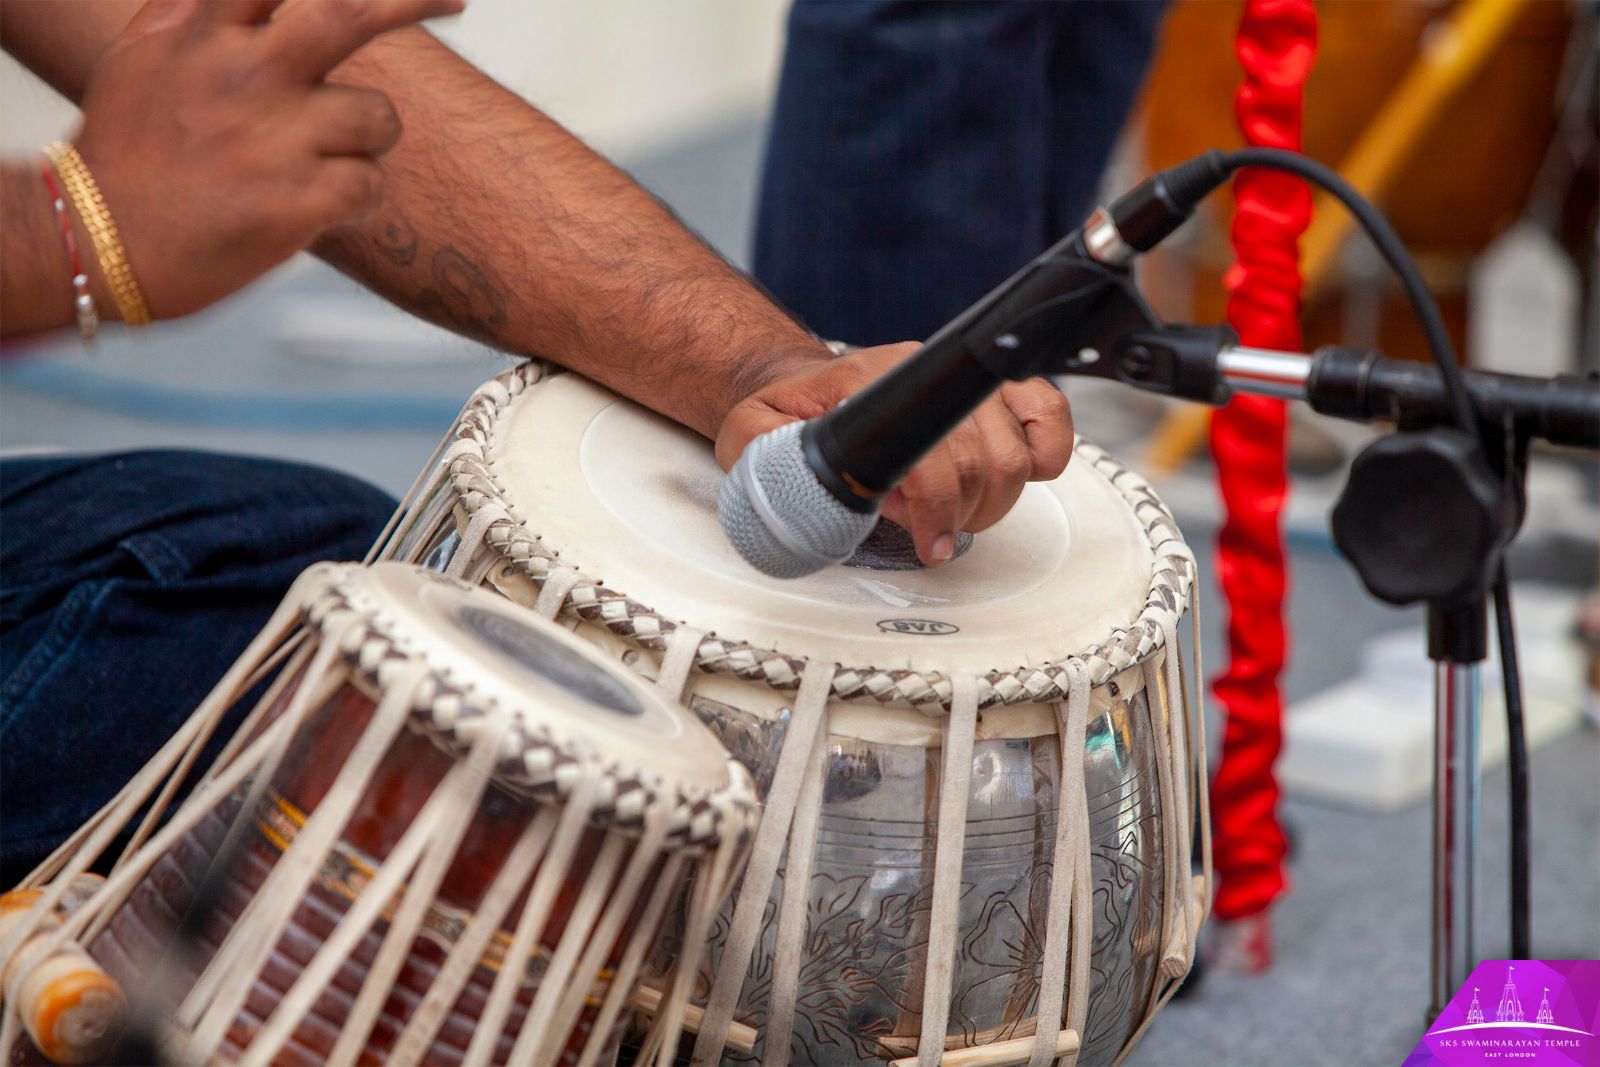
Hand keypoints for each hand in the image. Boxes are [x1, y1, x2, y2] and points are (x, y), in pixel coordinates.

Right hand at [70, 0, 462, 319]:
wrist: (95, 244)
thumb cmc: (125, 156)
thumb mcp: (142, 58)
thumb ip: (193, 12)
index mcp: (205, 33)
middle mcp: (244, 73)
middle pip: (350, 12)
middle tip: (454, 0)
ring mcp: (272, 137)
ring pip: (378, 117)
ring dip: (369, 143)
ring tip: (320, 165)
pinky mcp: (293, 201)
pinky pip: (370, 186)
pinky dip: (357, 201)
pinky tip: (316, 210)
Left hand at [714, 342, 1074, 565]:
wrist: (809, 390)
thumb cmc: (789, 419)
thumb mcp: (750, 435)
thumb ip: (759, 452)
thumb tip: (786, 477)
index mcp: (871, 381)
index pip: (929, 448)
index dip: (935, 506)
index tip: (930, 544)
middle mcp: (925, 373)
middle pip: (983, 458)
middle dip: (960, 514)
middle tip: (930, 534)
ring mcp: (965, 382)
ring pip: (1017, 453)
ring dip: (993, 502)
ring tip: (953, 517)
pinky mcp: (997, 392)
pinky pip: (1050, 415)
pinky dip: (1047, 456)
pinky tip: (1010, 481)